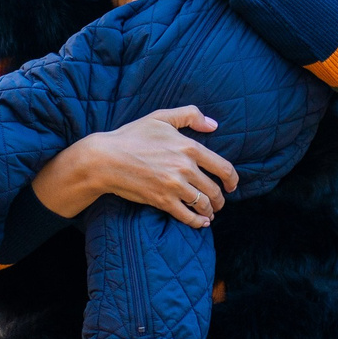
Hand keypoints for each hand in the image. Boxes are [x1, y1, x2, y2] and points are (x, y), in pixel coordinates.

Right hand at [31, 106, 236, 228]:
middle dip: (221, 199)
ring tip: (209, 213)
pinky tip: (200, 223)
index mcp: (189, 146)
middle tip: (219, 202)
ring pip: (203, 204)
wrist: (105, 159)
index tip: (232, 186)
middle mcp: (185, 167)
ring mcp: (174, 186)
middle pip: (215, 189)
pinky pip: (187, 216)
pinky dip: (197, 222)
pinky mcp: (162, 201)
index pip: (223, 167)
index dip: (232, 180)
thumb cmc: (132, 136)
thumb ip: (190, 115)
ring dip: (210, 211)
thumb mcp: (160, 118)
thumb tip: (213, 125)